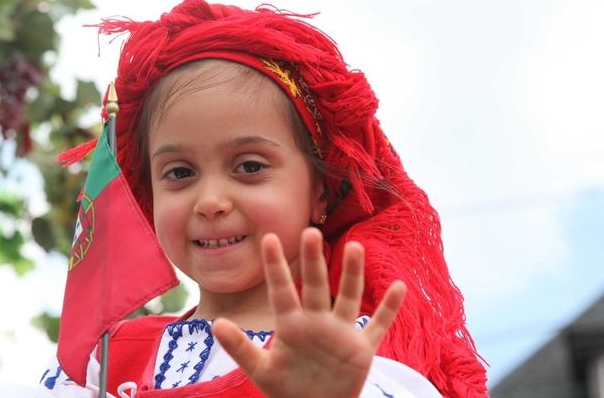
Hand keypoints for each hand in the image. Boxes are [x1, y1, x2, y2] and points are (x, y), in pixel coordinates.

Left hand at [212, 228, 406, 397]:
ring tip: (355, 247)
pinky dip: (389, 308)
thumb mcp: (260, 370)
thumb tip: (215, 325)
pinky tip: (399, 286)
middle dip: (314, 261)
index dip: (275, 265)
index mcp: (291, 324)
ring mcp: (340, 332)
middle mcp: (316, 321)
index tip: (268, 238)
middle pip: (316, 285)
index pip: (281, 290)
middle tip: (310, 232)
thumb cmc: (286, 390)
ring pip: (348, 297)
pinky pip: (378, 325)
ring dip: (352, 274)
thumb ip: (240, 348)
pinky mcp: (361, 349)